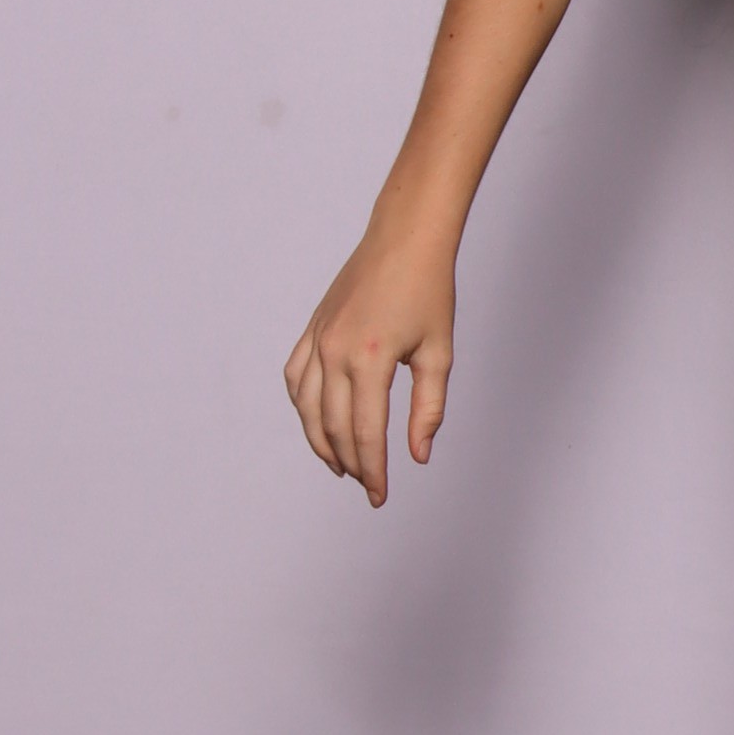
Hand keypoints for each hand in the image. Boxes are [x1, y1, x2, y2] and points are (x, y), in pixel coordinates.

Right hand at [284, 216, 459, 504]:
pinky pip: (295, 378)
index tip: (380, 495)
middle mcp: (335, 351)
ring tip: (341, 465)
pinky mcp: (312, 329)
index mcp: (371, 359)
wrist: (405, 239)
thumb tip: (418, 455)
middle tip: (366, 484)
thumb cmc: (429, 291)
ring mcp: (318, 339)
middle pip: (333, 426)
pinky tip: (316, 421)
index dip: (373, 470)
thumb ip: (428, 409)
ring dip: (320, 442)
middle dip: (350, 463)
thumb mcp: (439, 352)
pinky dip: (301, 406)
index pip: (366, 433)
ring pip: (306, 408)